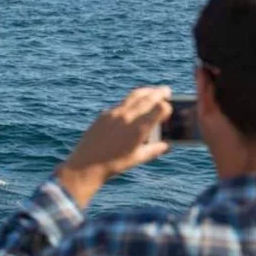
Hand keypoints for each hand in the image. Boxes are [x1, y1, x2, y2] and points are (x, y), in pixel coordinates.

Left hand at [55, 87, 172, 207]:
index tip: (169, 108)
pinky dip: (131, 101)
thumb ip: (154, 150)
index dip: (167, 107)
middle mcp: (128, 117)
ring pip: (134, 96)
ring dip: (145, 92)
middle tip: (166, 90)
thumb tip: (166, 145)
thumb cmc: (113, 165)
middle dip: (159, 93)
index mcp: (139, 129)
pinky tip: (133, 104)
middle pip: (148, 97)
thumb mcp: (137, 159)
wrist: (86, 165)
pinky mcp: (104, 114)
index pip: (160, 108)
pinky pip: (121, 103)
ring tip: (152, 92)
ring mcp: (114, 113)